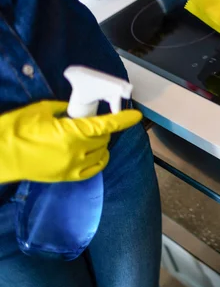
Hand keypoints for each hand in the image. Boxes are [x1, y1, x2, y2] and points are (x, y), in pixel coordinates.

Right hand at [0, 100, 141, 182]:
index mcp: (72, 132)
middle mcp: (76, 151)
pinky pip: (93, 170)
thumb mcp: (42, 110)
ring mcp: (72, 166)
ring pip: (101, 154)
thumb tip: (75, 110)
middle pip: (104, 138)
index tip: (136, 115)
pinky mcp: (66, 177)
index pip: (106, 124)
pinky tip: (95, 154)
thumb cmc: (16, 129)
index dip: (124, 119)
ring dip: (101, 144)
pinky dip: (99, 160)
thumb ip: (64, 109)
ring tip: (92, 137)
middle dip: (104, 129)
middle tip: (94, 122)